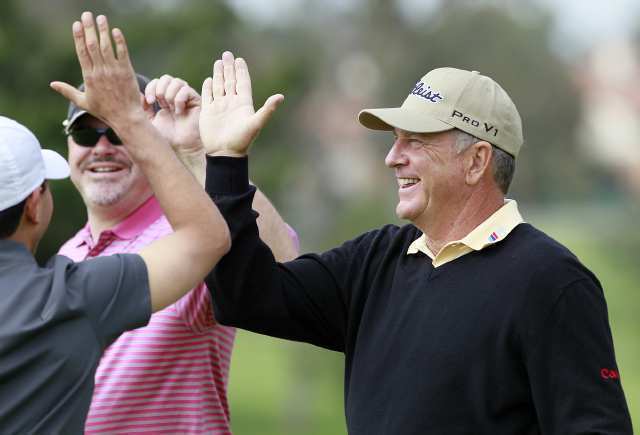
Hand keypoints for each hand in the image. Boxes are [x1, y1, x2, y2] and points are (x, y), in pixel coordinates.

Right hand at [50, 12, 144, 129]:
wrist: (125, 117)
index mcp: (89, 76)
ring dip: (103, 31)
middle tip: (87, 15)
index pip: (82, 52)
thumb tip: (52, 84)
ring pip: (107, 46)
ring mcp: (114, 71)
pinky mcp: (126, 72)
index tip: (76, 24)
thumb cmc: (104, 111)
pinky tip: (116, 31)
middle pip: (93, 45)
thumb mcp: (83, 102)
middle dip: (89, 28)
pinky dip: (119, 42)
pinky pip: (122, 53)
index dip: (78, 37)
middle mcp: (100, 71)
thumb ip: (67, 91)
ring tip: (101, 18)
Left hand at [145, 75, 202, 154]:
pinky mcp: (197, 102)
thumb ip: (143, 108)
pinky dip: (179, 99)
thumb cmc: (166, 138)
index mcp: (165, 100)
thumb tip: (138, 94)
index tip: (149, 101)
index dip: (151, 87)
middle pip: (167, 78)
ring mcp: (187, 99)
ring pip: (177, 82)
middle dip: (160, 88)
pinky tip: (178, 112)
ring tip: (169, 107)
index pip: (157, 82)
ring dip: (169, 93)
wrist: (179, 148)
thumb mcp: (149, 121)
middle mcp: (176, 97)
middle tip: (158, 102)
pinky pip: (186, 90)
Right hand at [199, 51, 283, 156]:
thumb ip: (268, 109)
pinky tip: (209, 79)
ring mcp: (220, 107)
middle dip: (229, 68)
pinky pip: (208, 96)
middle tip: (227, 54)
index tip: (240, 60)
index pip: (243, 83)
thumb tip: (281, 96)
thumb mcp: (256, 123)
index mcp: (244, 104)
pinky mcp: (208, 113)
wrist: (225, 153)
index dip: (241, 71)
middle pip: (230, 81)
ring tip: (218, 62)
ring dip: (219, 74)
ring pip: (219, 86)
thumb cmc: (242, 140)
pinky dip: (208, 87)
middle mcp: (232, 103)